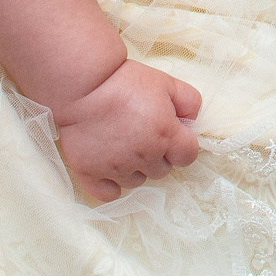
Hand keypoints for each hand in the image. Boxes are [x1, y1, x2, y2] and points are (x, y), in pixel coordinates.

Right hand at [54, 60, 201, 203]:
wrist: (83, 84)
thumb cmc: (125, 81)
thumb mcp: (166, 82)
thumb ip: (189, 101)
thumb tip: (192, 120)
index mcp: (166, 135)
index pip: (188, 156)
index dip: (181, 145)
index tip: (171, 134)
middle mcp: (144, 156)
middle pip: (162, 170)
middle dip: (158, 155)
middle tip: (142, 133)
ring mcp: (116, 167)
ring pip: (137, 181)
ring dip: (135, 168)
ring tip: (122, 145)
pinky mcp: (90, 173)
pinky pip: (109, 194)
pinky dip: (112, 185)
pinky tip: (110, 168)